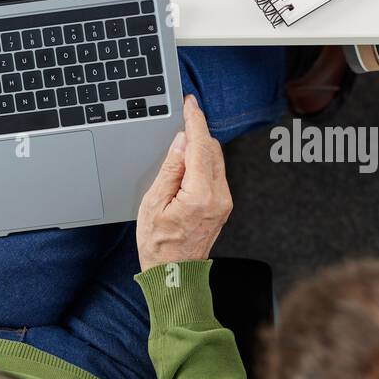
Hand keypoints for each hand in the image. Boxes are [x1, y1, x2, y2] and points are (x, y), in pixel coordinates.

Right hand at [136, 95, 232, 271]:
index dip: (195, 120)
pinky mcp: (223, 206)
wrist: (175, 275)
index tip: (190, 104)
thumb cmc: (159, 245)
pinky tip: (188, 164)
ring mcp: (224, 202)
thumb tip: (182, 141)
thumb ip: (170, 168)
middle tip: (180, 120)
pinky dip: (204, 162)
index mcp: (200, 194)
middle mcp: (219, 196)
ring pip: (217, 160)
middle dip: (197, 132)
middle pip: (212, 149)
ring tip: (180, 143)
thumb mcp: (154, 203)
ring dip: (201, 146)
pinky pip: (216, 174)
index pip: (201, 146)